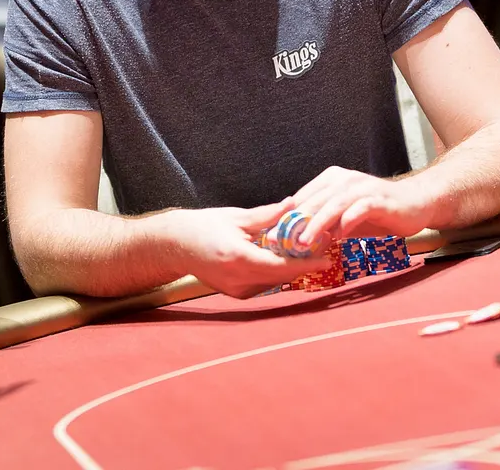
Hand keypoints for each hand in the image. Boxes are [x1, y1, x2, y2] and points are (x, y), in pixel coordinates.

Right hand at [160, 201, 330, 298]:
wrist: (174, 246)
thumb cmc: (202, 226)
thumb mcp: (235, 217)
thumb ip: (266, 215)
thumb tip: (293, 205)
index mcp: (238, 258)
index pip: (280, 265)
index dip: (305, 263)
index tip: (326, 258)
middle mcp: (238, 279)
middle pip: (281, 276)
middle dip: (302, 264)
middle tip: (323, 247)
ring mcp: (236, 290)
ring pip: (274, 282)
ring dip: (290, 268)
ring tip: (306, 250)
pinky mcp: (235, 294)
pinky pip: (263, 285)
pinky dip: (275, 273)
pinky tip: (283, 258)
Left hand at [290, 166, 430, 247]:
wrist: (414, 203)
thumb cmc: (375, 211)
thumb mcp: (344, 217)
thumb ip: (323, 223)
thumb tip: (296, 240)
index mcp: (331, 179)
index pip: (303, 198)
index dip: (286, 217)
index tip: (273, 236)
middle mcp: (344, 179)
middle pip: (314, 201)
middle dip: (296, 223)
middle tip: (282, 242)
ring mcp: (362, 187)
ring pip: (333, 204)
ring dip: (317, 224)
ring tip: (304, 242)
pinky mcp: (379, 199)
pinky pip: (359, 210)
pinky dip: (347, 223)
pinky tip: (339, 237)